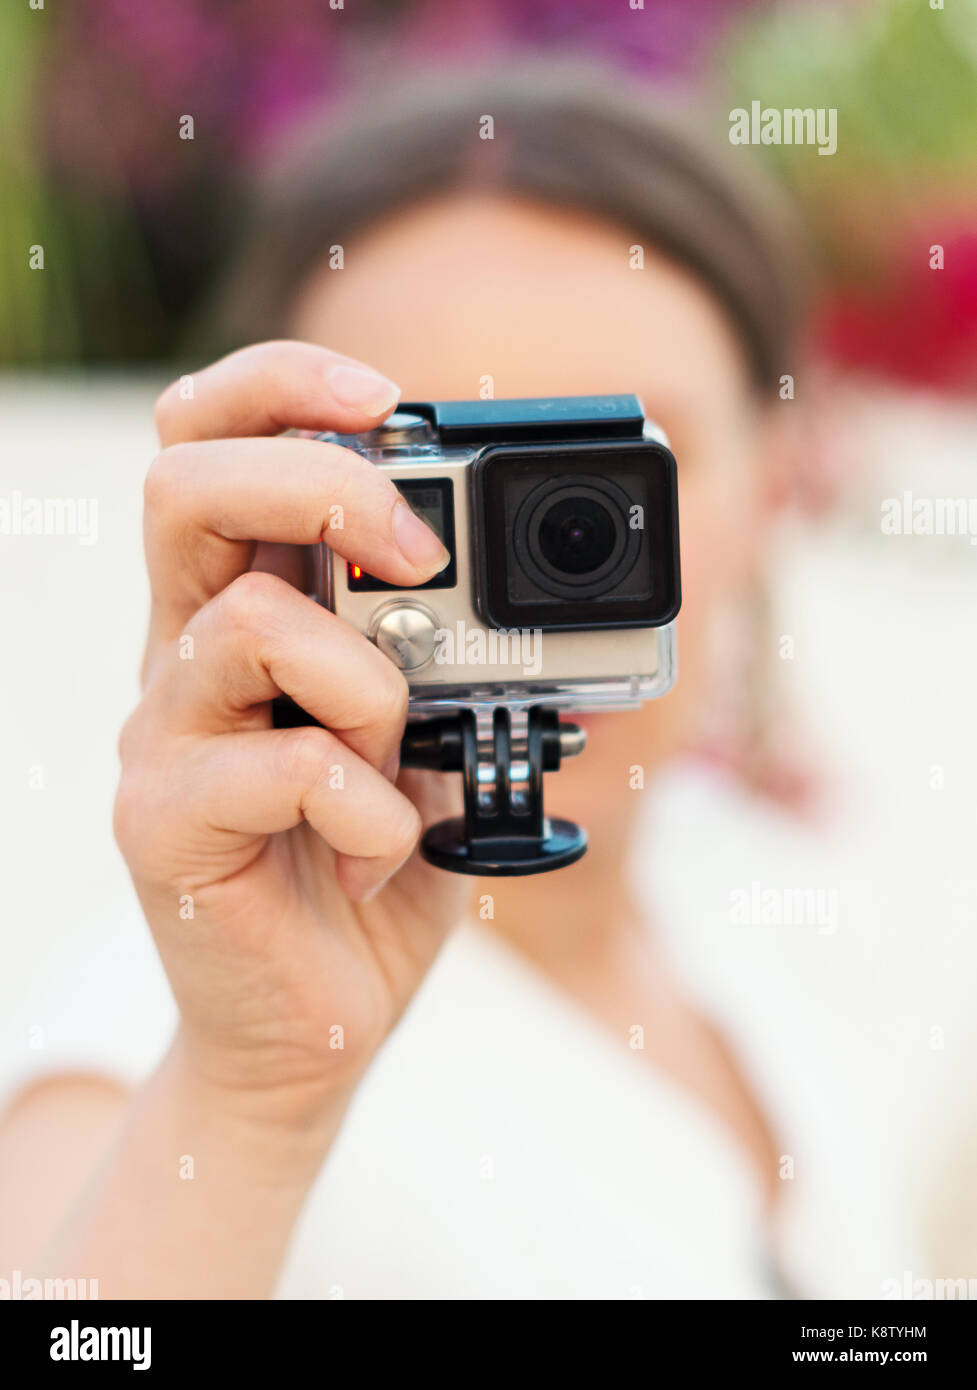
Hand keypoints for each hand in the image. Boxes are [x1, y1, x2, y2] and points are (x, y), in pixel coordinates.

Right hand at [114, 341, 468, 1132]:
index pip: (210, 440)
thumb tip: (536, 600)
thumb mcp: (433, 743)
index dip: (283, 386)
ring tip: (394, 760)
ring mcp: (163, 734)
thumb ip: (454, 667)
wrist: (313, 1025)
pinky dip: (373, 809)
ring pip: (245, 621)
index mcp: (245, 605)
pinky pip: (285, 767)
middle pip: (186, 484)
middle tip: (417, 550)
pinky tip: (378, 858)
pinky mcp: (161, 822)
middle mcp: (184, 652)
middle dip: (321, 484)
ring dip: (369, 685)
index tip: (389, 402)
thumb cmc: (374, 870)